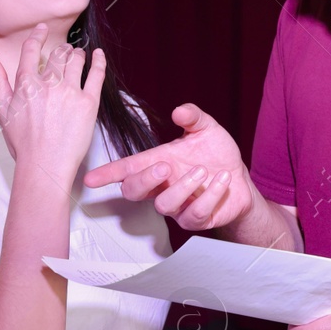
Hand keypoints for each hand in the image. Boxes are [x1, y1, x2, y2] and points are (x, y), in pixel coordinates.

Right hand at [0, 25, 105, 177]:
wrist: (44, 166)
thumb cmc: (23, 143)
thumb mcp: (2, 110)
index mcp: (26, 84)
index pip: (31, 50)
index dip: (37, 36)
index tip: (42, 29)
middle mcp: (48, 84)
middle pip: (57, 55)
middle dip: (61, 50)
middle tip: (64, 52)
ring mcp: (70, 92)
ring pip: (76, 61)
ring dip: (77, 54)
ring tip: (78, 55)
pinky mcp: (89, 103)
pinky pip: (96, 74)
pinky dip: (99, 61)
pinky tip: (99, 55)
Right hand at [83, 103, 252, 231]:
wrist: (239, 177)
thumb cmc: (216, 154)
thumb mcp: (206, 129)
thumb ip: (193, 117)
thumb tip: (179, 110)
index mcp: (158, 163)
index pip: (126, 169)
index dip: (107, 174)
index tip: (90, 179)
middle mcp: (163, 186)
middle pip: (134, 192)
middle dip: (144, 179)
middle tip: (165, 166)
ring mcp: (178, 205)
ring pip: (165, 205)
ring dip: (183, 187)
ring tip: (203, 170)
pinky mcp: (196, 219)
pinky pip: (196, 214)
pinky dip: (210, 195)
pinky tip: (222, 180)